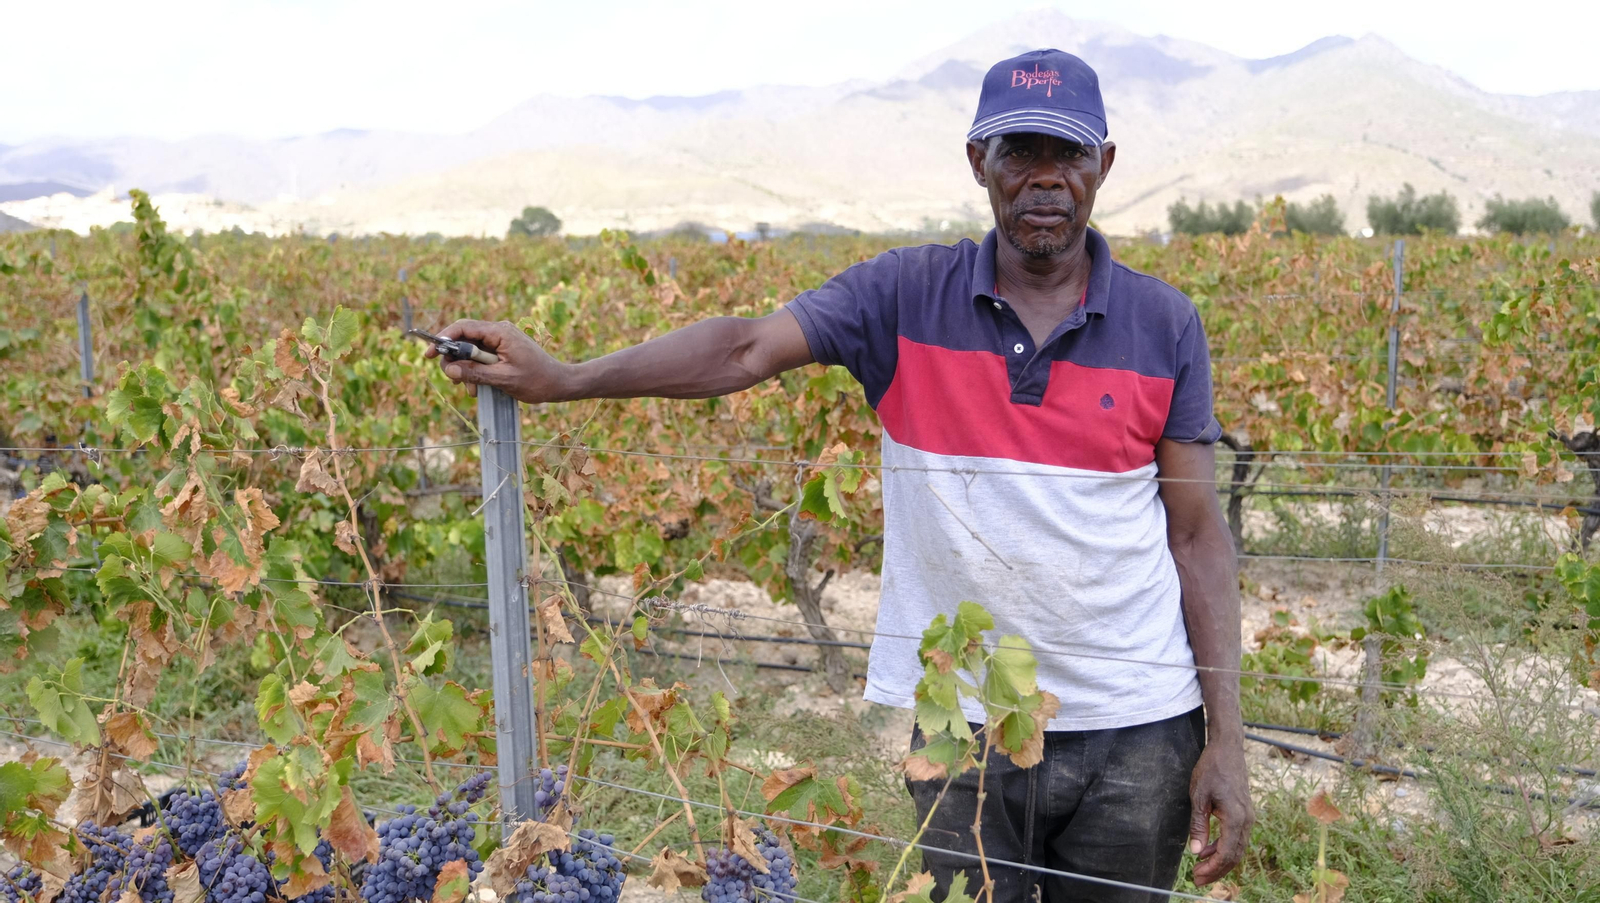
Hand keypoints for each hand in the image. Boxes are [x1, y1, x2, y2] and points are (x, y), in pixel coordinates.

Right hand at [427, 319, 572, 402]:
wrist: (559, 383)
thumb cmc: (537, 380)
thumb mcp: (503, 379)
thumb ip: (475, 373)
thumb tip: (449, 369)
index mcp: (500, 332)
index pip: (464, 328)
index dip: (444, 339)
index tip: (430, 354)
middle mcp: (498, 332)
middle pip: (464, 339)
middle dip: (455, 360)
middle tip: (453, 380)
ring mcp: (500, 341)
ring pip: (470, 351)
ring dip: (465, 370)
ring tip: (470, 389)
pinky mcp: (502, 351)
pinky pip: (481, 358)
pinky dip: (475, 371)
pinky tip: (478, 388)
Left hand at [1187, 740, 1252, 885]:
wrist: (1228, 749)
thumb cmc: (1212, 769)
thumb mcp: (1198, 796)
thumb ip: (1199, 825)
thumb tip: (1197, 851)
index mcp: (1236, 818)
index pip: (1227, 853)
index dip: (1213, 868)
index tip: (1197, 876)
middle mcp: (1247, 821)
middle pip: (1235, 855)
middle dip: (1216, 870)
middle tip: (1197, 879)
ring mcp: (1248, 817)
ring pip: (1237, 848)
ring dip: (1220, 860)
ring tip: (1200, 867)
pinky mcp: (1245, 813)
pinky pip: (1237, 837)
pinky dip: (1223, 847)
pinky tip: (1208, 849)